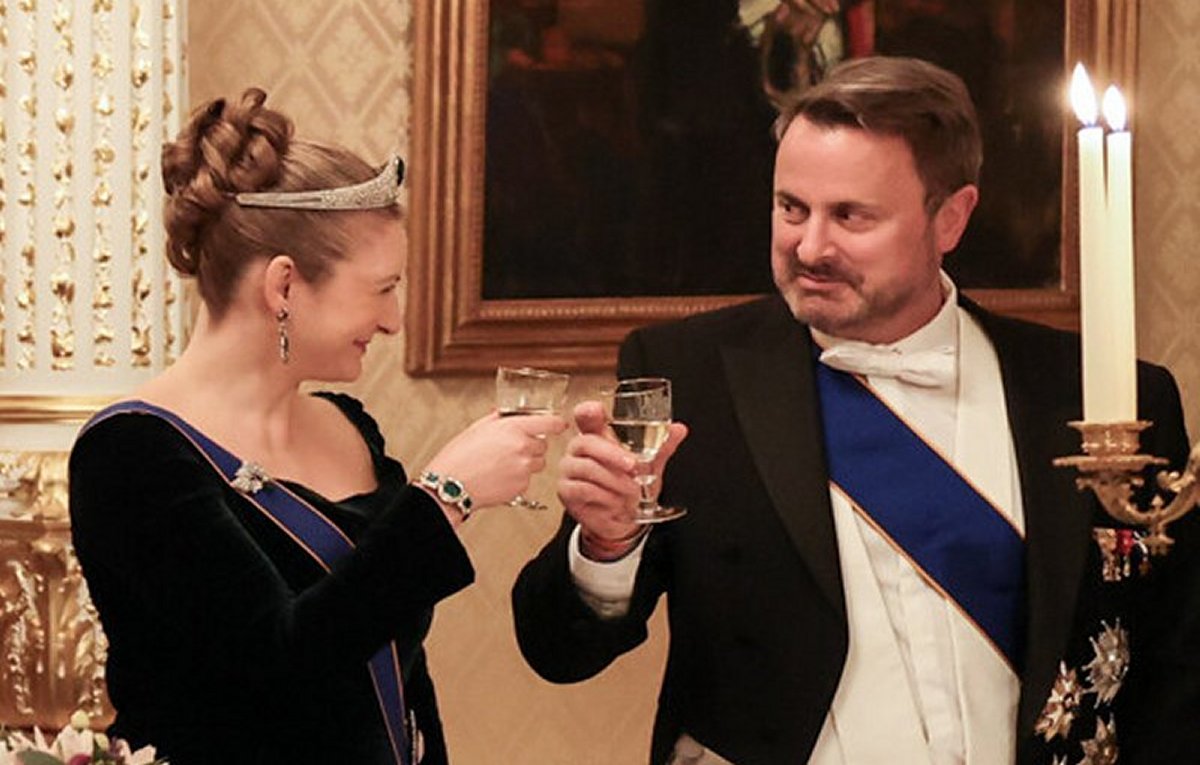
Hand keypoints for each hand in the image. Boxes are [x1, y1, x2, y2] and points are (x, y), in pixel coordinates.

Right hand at [424, 411, 566, 509]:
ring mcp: (524, 469)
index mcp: (513, 428)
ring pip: (537, 463)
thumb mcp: (478, 428)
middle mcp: (522, 447)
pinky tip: (500, 476)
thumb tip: (507, 413)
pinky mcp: (521, 486)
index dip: (557, 423)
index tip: (559, 424)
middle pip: (543, 445)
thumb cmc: (459, 456)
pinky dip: (518, 478)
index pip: (550, 422)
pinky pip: (528, 479)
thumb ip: (499, 418)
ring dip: (527, 462)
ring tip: (503, 464)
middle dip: (532, 445)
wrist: (450, 485)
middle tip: (512, 449)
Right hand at [558, 401, 687, 553]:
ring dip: (614, 480)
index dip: (587, 411)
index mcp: (596, 436)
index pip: (585, 417)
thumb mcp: (649, 465)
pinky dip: (605, 495)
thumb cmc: (630, 487)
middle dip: (612, 454)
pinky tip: (616, 501)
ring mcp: (569, 469)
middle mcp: (578, 450)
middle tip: (633, 466)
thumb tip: (679, 429)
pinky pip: (584, 489)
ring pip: (588, 468)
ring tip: (632, 489)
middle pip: (586, 442)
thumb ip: (662, 446)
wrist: (622, 520)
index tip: (596, 410)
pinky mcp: (567, 491)